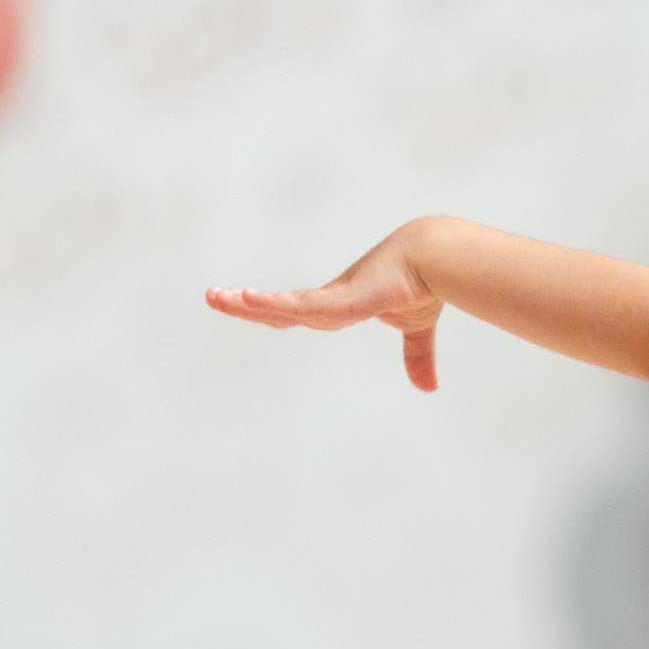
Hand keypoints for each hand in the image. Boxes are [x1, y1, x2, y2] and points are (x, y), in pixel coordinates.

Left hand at [206, 223, 446, 390]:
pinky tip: (245, 298)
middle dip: (243, 305)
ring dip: (244, 303)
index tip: (244, 301)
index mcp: (341, 307)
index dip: (269, 310)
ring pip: (278, 306)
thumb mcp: (416, 328)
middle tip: (213, 296)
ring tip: (213, 297)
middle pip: (277, 308)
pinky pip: (298, 304)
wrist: (435, 259)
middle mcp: (330, 302)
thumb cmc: (424, 285)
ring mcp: (332, 299)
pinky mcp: (340, 299)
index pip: (295, 312)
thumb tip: (428, 388)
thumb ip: (417, 357)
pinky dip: (270, 303)